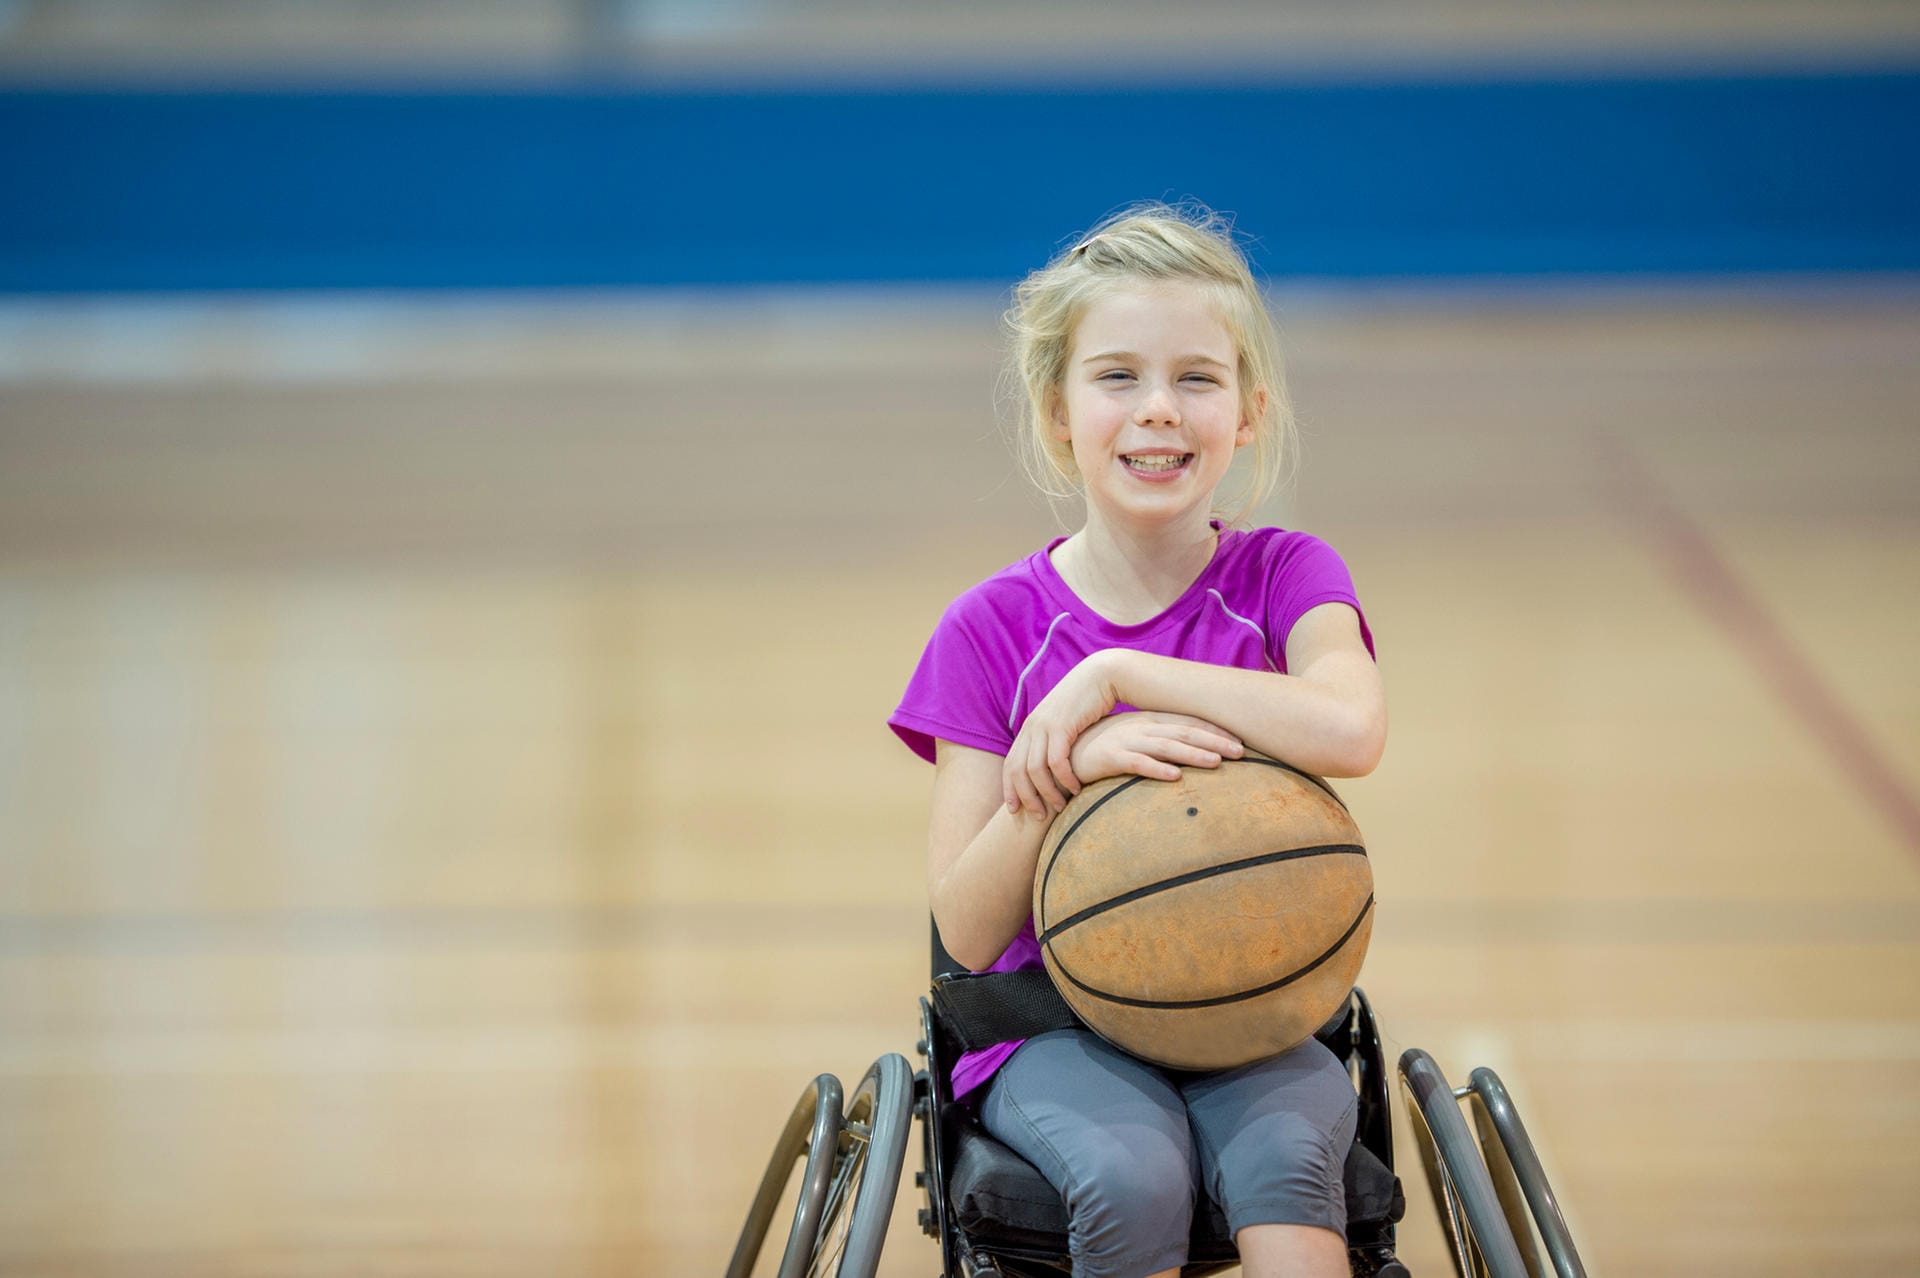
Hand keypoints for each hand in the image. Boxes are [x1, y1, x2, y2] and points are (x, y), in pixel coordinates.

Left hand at [1003, 653, 1121, 816]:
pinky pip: (1057, 761)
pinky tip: (1075, 789)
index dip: (1009, 789)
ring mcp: (1044, 725)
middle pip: (1018, 771)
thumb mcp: (1065, 725)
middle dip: (1026, 797)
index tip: (1014, 811)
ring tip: (1060, 807)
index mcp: (1029, 729)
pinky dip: (1064, 779)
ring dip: (1047, 793)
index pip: (1010, 764)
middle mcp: (1031, 727)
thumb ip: (1056, 744)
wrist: (1102, 676)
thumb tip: (1053, 770)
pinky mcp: (1062, 725)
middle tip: (1038, 816)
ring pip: (1035, 770)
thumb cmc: (1088, 705)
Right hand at [1069, 711, 1243, 786]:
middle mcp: (1140, 728)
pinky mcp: (1110, 758)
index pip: (1187, 723)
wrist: (1062, 756)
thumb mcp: (1132, 741)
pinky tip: (1176, 776)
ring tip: (1217, 763)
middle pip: (1184, 733)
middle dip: (1214, 741)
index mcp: (1147, 722)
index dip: (1214, 730)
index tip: (1239, 739)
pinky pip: (1137, 764)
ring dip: (1193, 755)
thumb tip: (1186, 754)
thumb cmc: (1101, 751)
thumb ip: (1156, 744)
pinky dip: (1157, 769)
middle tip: (1241, 751)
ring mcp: (1125, 741)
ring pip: (1166, 747)